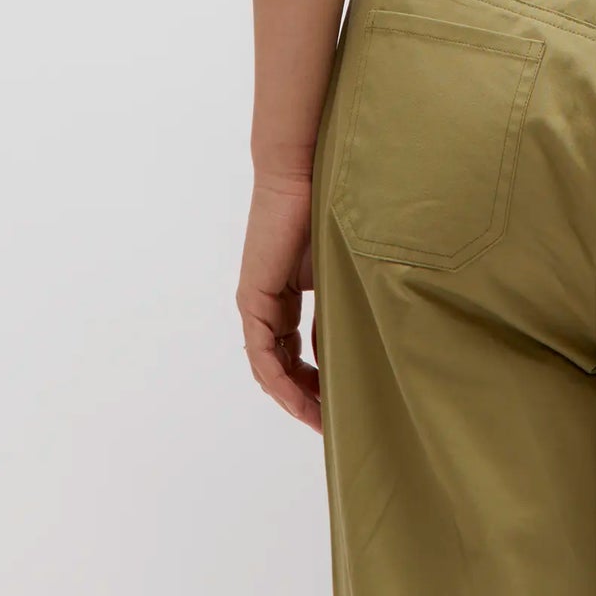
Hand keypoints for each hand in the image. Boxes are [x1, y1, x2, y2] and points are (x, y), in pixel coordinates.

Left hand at [237, 174, 320, 430]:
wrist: (300, 172)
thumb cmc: (326, 206)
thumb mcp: (338, 268)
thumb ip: (337, 306)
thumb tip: (342, 350)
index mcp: (285, 296)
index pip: (297, 352)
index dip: (316, 383)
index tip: (339, 405)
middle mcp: (266, 304)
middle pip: (282, 366)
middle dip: (307, 398)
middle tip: (331, 424)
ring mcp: (256, 303)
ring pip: (271, 366)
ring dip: (294, 396)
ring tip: (320, 420)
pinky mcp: (254, 298)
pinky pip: (263, 353)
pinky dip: (280, 379)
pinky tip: (299, 398)